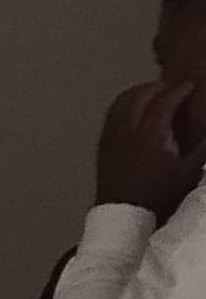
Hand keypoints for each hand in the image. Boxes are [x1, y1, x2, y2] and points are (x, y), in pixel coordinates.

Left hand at [98, 79, 205, 211]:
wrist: (123, 212)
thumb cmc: (158, 194)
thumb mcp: (188, 172)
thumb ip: (202, 149)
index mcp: (148, 137)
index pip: (162, 104)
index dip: (178, 92)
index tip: (190, 86)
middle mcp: (125, 131)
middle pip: (138, 96)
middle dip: (157, 86)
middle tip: (174, 86)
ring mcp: (110, 136)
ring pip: (121, 102)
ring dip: (139, 92)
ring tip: (156, 92)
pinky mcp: (103, 142)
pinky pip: (112, 113)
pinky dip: (126, 102)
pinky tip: (137, 107)